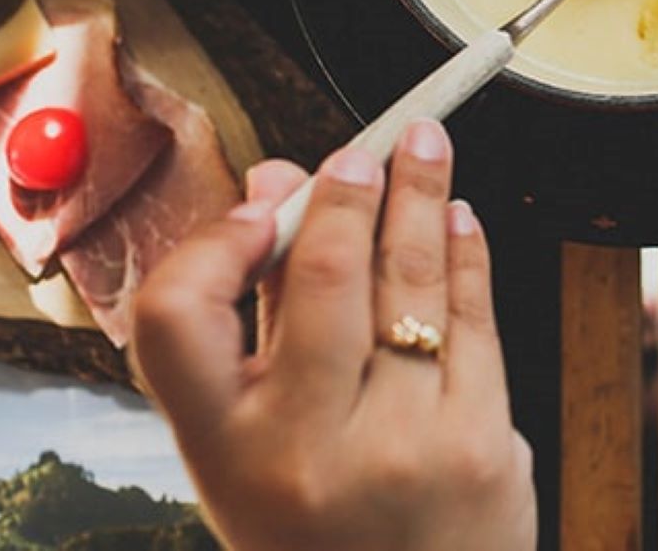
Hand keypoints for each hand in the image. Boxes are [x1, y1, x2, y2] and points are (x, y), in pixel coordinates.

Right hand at [131, 121, 536, 550]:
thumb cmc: (323, 528)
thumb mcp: (256, 451)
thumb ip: (262, 316)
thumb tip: (274, 187)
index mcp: (225, 452)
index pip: (176, 319)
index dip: (212, 243)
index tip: (259, 203)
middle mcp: (307, 449)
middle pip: (323, 275)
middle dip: (349, 192)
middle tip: (366, 148)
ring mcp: (402, 446)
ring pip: (413, 279)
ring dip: (422, 195)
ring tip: (428, 145)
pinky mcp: (481, 442)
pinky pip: (475, 316)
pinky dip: (467, 251)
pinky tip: (459, 216)